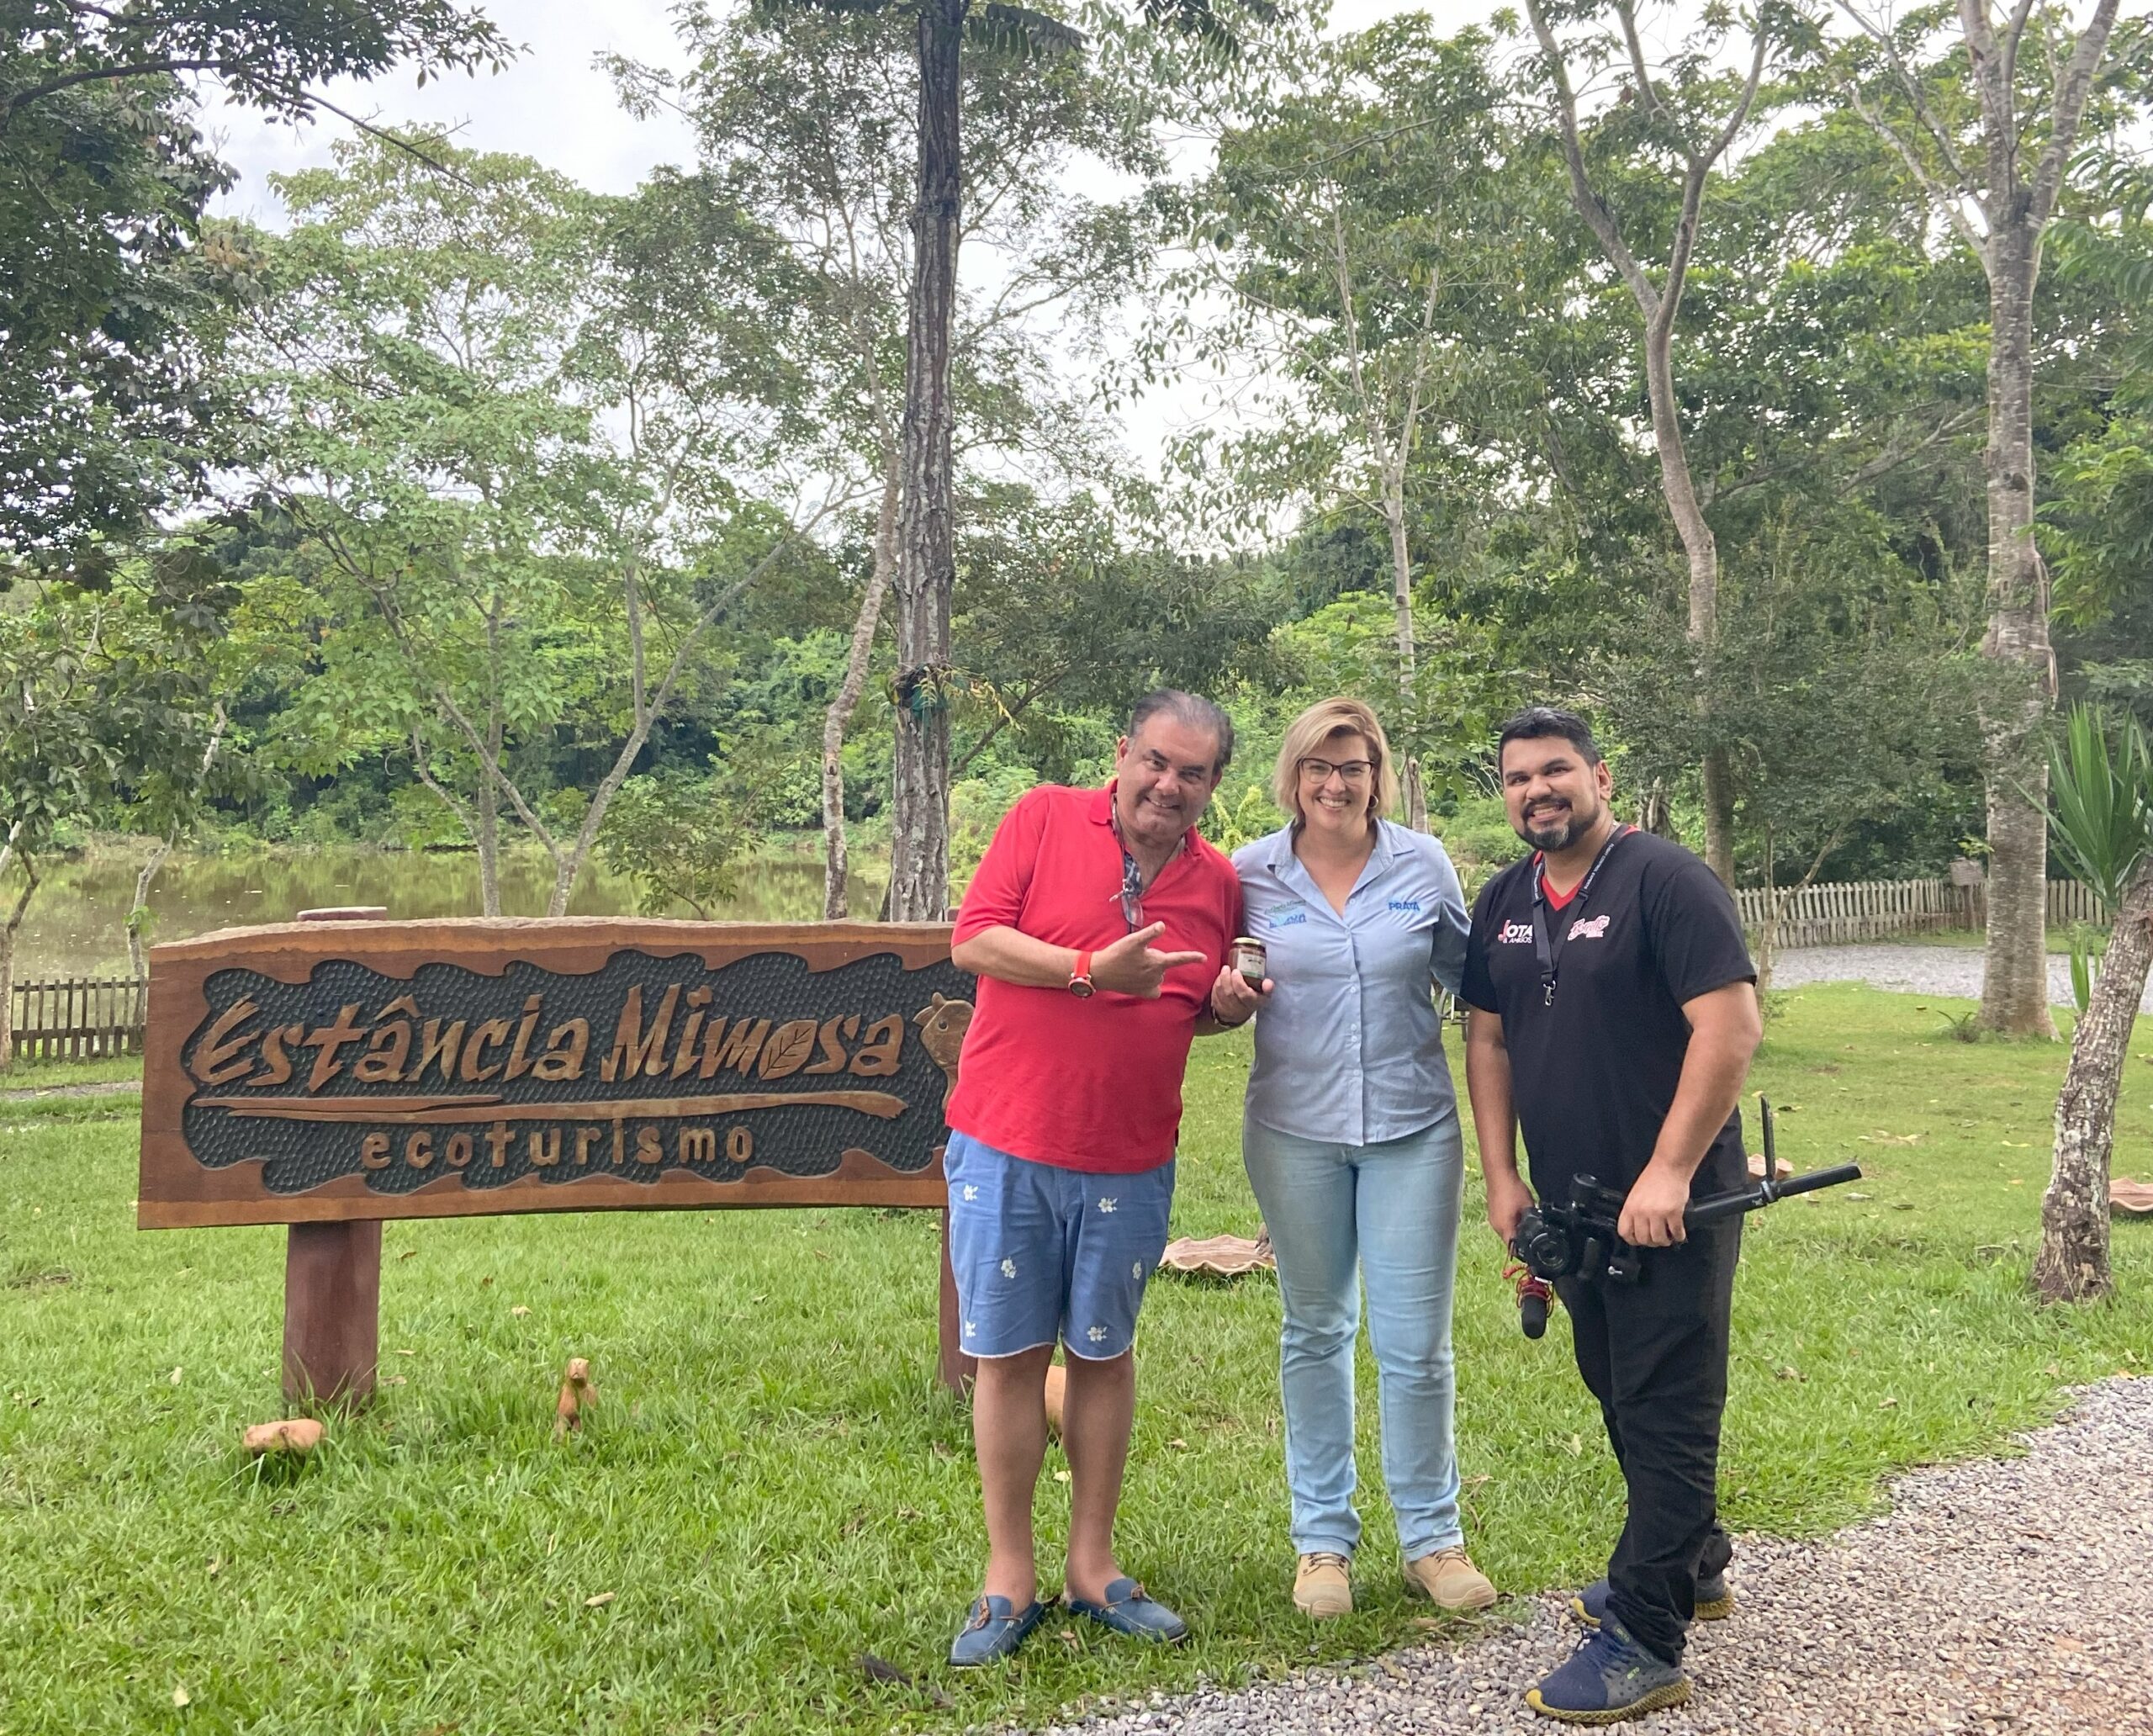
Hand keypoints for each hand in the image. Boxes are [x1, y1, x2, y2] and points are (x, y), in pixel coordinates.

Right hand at [1090, 921, 1205, 999]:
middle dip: (1155, 958)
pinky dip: (1151, 983)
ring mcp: (1149, 986)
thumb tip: (1163, 925)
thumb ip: (1150, 933)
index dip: (1192, 957)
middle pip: (1163, 965)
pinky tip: (1141, 979)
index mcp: (1157, 962)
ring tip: (1134, 965)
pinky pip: (1154, 988)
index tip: (1204, 958)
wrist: (1101, 972)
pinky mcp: (1142, 993)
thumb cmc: (1117, 954)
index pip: (1179, 959)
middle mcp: (1156, 976)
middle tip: (1137, 955)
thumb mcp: (1133, 940)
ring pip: (1158, 975)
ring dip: (1151, 969)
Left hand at [1210, 965, 1270, 1025]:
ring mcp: (1228, 1010)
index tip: (1236, 971)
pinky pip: (1215, 996)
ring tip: (1224, 969)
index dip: (1239, 983)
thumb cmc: (1253, 999)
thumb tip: (1268, 983)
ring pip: (1221, 994)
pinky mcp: (1219, 1008)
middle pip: (1230, 994)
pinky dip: (1216, 985)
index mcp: (1253, 1004)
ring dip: (1221, 980)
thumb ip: (1267, 988)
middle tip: (1227, 968)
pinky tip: (1220, 977)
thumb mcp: (1264, 995)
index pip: (1245, 995)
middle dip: (1227, 979)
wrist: (1240, 1013)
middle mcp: (1239, 1009)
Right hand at [1485, 1169, 1535, 1249]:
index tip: (1533, 1253)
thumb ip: (1532, 1221)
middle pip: (1509, 1241)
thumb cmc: (1512, 1189)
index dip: (1524, 1253)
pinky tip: (1518, 1215)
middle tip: (1534, 1237)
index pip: (1513, 1248)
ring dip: (1516, 1231)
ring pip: (1506, 1232)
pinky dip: (1511, 1223)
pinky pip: (1503, 1224)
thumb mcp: (1528, 1207)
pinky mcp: (1493, 1213)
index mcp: (1504, 1228)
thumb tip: (1538, 1229)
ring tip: (1526, 1223)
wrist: (1499, 1174)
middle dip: (1521, 1240)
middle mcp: (1496, 1226)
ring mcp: (1493, 1220)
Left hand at [1617, 1163, 1689, 1247]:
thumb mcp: (1635, 1195)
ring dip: (1665, 1241)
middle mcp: (1641, 1212)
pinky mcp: (1673, 1213)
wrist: (1669, 1167)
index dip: (1633, 1240)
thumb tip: (1638, 1228)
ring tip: (1669, 1236)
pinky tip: (1679, 1233)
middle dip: (1652, 1242)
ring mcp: (1657, 1213)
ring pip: (1659, 1239)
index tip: (1639, 1240)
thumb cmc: (1654, 1178)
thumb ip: (1635, 1211)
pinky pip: (1676, 1232)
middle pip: (1643, 1239)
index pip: (1625, 1232)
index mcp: (1630, 1207)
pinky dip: (1679, 1236)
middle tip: (1658, 1238)